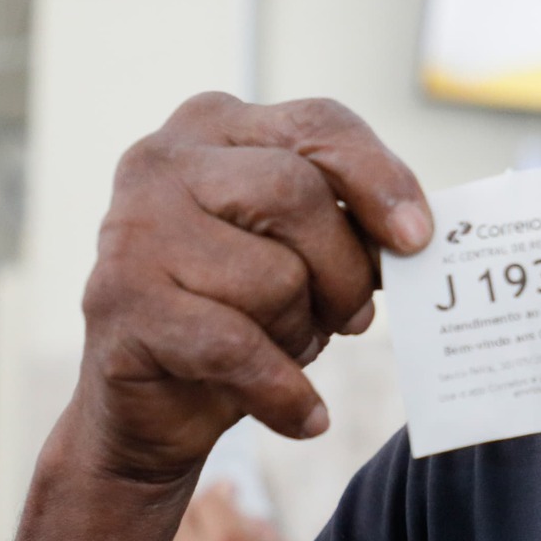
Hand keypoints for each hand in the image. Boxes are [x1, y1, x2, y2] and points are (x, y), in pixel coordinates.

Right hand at [75, 94, 430, 486]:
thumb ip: (349, 222)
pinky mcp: (121, 302)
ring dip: (302, 332)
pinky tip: (305, 415)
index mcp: (216, 125)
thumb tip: (416, 235)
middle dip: (344, 269)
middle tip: (354, 316)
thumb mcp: (302, 249)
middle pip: (298, 195)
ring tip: (285, 346)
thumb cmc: (240, 308)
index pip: (320, 125)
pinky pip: (238, 346)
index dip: (381, 179)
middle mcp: (164, 162)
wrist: (153, 405)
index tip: (419, 239)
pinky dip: (285, 392)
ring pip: (273, 276)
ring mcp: (133, 228)